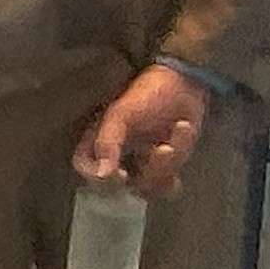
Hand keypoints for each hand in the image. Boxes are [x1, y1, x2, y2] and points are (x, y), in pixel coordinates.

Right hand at [75, 64, 209, 196]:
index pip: (85, 168)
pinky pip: (168, 185)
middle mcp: (115, 156)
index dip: (99, 180)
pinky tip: (183, 136)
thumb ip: (107, 143)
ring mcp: (140, 164)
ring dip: (171, 160)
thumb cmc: (147, 93)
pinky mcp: (163, 168)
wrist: (185, 83)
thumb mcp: (121, 114)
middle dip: (151, 169)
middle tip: (165, 148)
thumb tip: (102, 175)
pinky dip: (180, 164)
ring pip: (149, 185)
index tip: (122, 175)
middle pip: (123, 185)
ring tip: (181, 127)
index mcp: (97, 140)